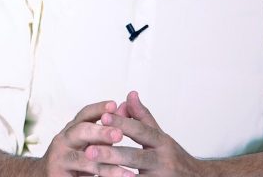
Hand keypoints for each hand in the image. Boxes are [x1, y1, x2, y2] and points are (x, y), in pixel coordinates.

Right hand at [39, 99, 124, 175]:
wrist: (45, 176)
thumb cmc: (75, 156)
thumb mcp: (89, 140)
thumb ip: (106, 126)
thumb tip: (125, 107)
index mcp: (72, 128)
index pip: (85, 113)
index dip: (99, 108)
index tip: (114, 105)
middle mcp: (63, 140)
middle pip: (81, 131)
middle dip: (101, 132)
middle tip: (119, 135)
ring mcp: (59, 158)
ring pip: (81, 159)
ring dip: (103, 164)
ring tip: (124, 171)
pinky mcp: (57, 176)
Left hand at [85, 91, 202, 176]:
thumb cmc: (173, 158)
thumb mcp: (161, 135)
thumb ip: (143, 116)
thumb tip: (130, 94)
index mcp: (162, 142)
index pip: (141, 130)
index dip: (123, 123)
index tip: (103, 117)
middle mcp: (162, 161)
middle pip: (135, 156)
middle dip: (111, 154)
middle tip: (90, 150)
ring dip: (112, 175)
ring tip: (93, 170)